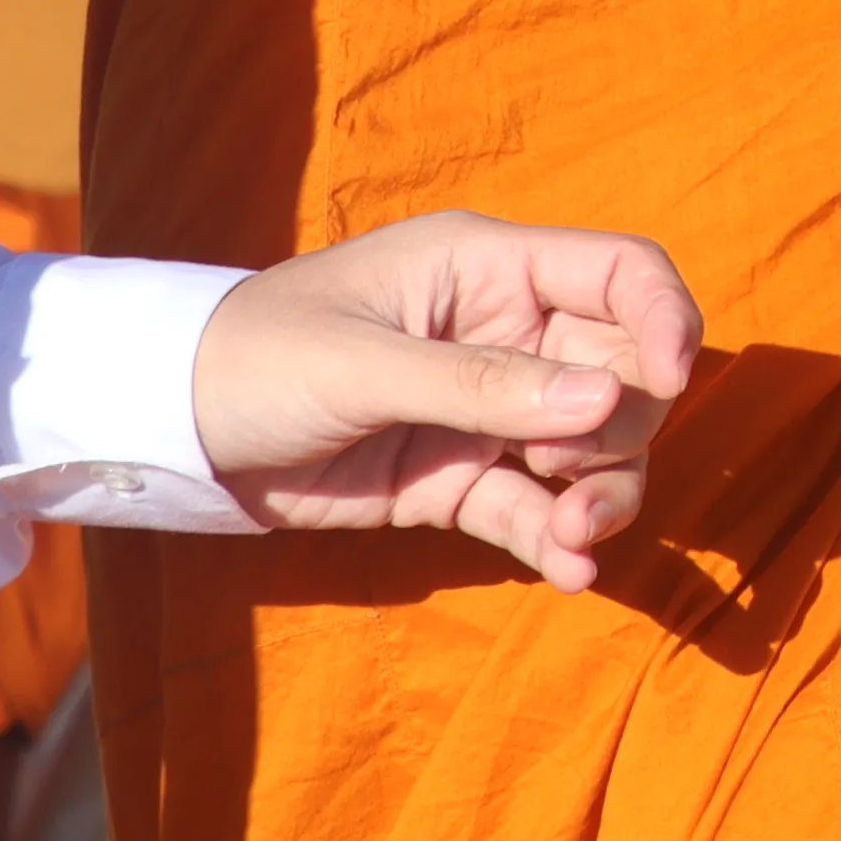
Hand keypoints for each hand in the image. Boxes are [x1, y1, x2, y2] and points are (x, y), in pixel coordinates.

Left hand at [184, 212, 707, 588]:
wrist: (170, 433)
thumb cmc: (254, 358)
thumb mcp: (362, 364)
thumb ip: (482, 383)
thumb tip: (610, 398)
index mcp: (488, 270)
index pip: (621, 273)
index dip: (665, 318)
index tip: (669, 381)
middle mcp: (507, 334)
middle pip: (625, 372)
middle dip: (625, 431)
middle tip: (577, 478)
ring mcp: (489, 411)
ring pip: (594, 449)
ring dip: (603, 494)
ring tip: (576, 538)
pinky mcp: (461, 479)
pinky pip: (536, 508)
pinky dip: (560, 538)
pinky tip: (569, 570)